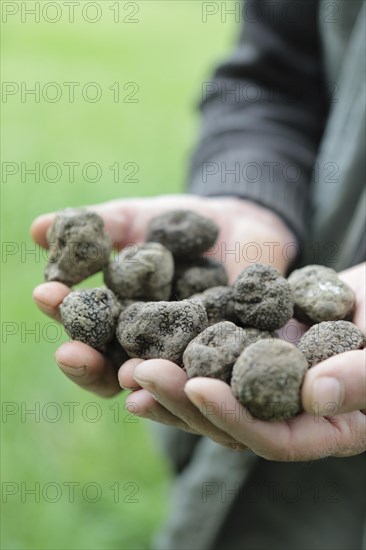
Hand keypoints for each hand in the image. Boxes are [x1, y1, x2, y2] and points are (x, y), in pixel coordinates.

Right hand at [32, 195, 294, 399]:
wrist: (241, 219)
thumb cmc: (179, 224)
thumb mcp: (137, 220)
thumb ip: (97, 228)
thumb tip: (38, 228)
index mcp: (121, 322)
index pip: (85, 334)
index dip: (63, 315)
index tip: (46, 295)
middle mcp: (152, 349)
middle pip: (115, 373)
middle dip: (90, 366)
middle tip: (71, 353)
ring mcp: (192, 356)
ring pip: (164, 384)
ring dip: (143, 381)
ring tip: (129, 373)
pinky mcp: (235, 355)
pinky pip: (221, 373)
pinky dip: (207, 377)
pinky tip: (195, 376)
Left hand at [119, 263, 365, 459]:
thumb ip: (362, 377)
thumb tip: (314, 396)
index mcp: (326, 427)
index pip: (276, 439)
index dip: (235, 418)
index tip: (197, 388)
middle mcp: (289, 413)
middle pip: (231, 422)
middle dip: (183, 401)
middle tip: (140, 376)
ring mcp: (267, 383)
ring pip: (215, 394)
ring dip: (170, 382)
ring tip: (128, 369)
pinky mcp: (252, 351)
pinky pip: (215, 357)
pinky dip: (185, 350)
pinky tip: (151, 340)